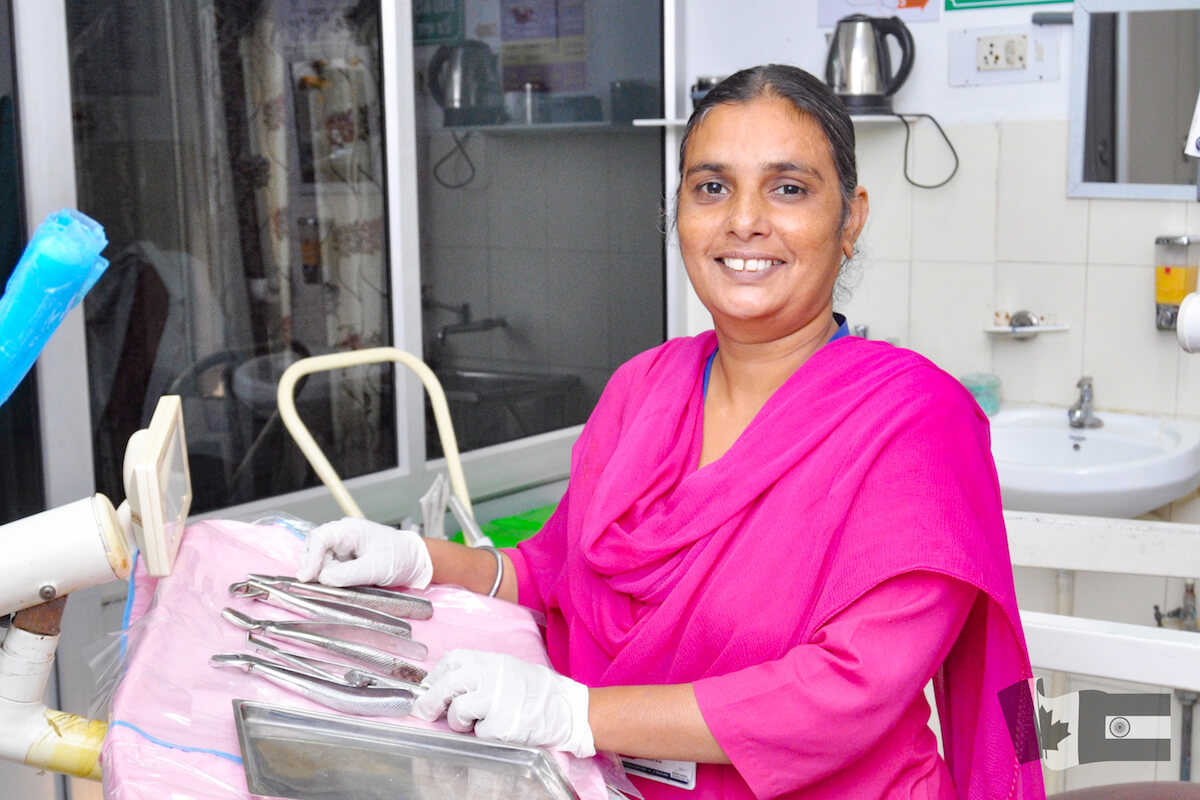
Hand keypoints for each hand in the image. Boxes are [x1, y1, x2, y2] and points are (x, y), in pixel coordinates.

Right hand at [296, 517, 433, 588]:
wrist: (415, 563)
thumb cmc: (399, 558)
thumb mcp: (375, 568)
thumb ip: (347, 573)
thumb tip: (322, 578)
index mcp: (349, 530)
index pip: (319, 538)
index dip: (309, 558)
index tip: (306, 578)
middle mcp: (342, 536)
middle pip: (314, 548)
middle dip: (313, 567)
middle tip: (318, 585)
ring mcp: (342, 548)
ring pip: (319, 560)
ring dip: (321, 574)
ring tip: (337, 584)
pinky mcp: (345, 560)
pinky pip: (329, 568)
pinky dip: (329, 577)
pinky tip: (338, 584)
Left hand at [412, 650, 594, 757]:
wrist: (564, 706)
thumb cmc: (531, 688)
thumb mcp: (502, 667)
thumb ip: (475, 672)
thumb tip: (441, 684)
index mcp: (486, 660)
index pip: (448, 663)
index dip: (434, 679)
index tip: (428, 690)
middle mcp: (487, 675)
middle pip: (445, 688)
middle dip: (430, 703)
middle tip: (426, 712)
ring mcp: (494, 700)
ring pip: (457, 713)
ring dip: (460, 722)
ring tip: (477, 720)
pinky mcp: (500, 725)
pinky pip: (478, 733)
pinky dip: (484, 734)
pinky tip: (499, 727)